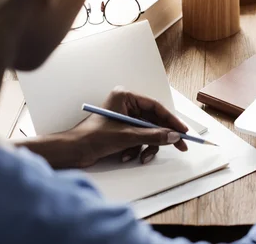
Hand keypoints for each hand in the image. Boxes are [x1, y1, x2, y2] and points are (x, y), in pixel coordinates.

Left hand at [67, 87, 188, 167]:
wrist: (72, 152)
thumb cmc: (92, 137)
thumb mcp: (127, 137)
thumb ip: (153, 135)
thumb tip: (174, 136)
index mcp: (126, 97)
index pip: (156, 107)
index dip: (171, 120)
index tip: (183, 131)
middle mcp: (126, 105)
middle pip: (154, 121)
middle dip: (162, 137)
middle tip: (180, 146)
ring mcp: (124, 118)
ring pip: (148, 132)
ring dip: (146, 146)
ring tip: (141, 157)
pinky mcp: (122, 131)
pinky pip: (139, 139)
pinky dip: (136, 149)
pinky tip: (127, 156)